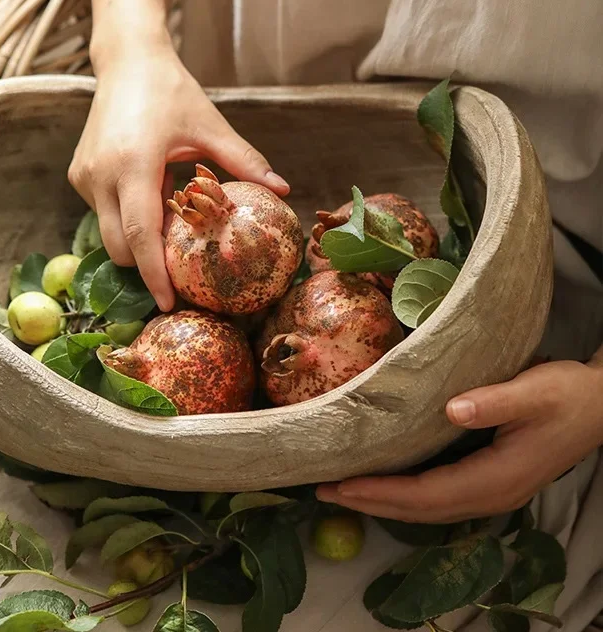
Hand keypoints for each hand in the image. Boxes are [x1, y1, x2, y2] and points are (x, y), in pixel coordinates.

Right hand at [68, 41, 288, 310]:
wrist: (127, 61)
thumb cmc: (172, 92)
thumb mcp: (211, 126)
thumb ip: (244, 161)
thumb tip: (283, 190)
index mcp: (133, 164)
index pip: (139, 234)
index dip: (153, 274)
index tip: (170, 304)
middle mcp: (100, 175)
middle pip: (119, 246)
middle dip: (146, 265)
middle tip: (181, 271)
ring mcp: (84, 175)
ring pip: (108, 231)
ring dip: (138, 236)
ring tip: (169, 215)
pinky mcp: (78, 173)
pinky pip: (102, 212)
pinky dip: (126, 215)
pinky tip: (150, 190)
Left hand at [317, 360, 602, 522]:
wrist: (599, 406)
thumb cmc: (567, 394)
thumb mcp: (535, 389)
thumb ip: (495, 400)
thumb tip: (453, 409)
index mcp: (498, 477)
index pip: (429, 494)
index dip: (384, 492)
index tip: (344, 484)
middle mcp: (492, 493)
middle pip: (422, 510)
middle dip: (372, 503)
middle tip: (324, 491)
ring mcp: (493, 491)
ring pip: (430, 507)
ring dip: (385, 501)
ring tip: (343, 490)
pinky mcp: (492, 480)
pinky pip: (440, 497)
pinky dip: (406, 495)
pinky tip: (386, 483)